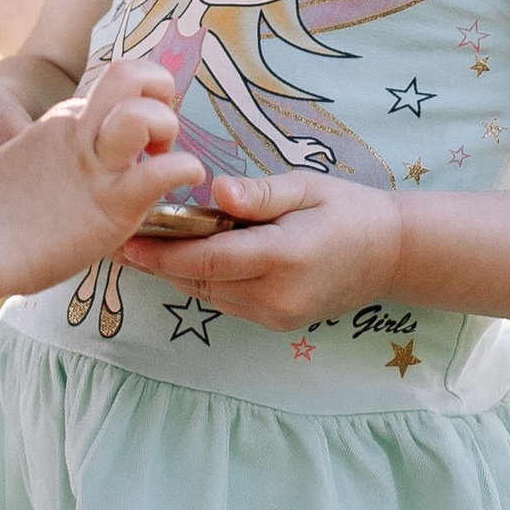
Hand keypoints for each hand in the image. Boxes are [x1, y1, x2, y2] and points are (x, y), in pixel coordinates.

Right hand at [0, 59, 182, 290]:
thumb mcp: (19, 163)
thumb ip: (47, 154)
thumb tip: (58, 166)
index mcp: (62, 123)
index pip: (109, 92)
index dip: (130, 108)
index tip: (133, 144)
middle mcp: (80, 132)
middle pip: (127, 72)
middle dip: (159, 90)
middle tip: (157, 135)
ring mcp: (96, 166)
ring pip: (145, 112)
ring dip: (167, 126)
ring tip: (162, 155)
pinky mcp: (112, 203)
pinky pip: (164, 171)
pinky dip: (186, 168)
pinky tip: (186, 179)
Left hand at [116, 164, 405, 329]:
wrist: (392, 255)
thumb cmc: (349, 210)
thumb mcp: (307, 187)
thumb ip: (259, 193)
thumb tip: (215, 191)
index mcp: (283, 257)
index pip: (207, 260)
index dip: (161, 254)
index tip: (124, 240)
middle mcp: (276, 295)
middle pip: (199, 282)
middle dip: (157, 263)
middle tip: (117, 240)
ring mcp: (277, 314)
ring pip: (209, 295)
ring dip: (176, 274)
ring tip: (140, 248)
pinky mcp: (277, 322)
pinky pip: (227, 301)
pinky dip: (203, 282)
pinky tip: (185, 260)